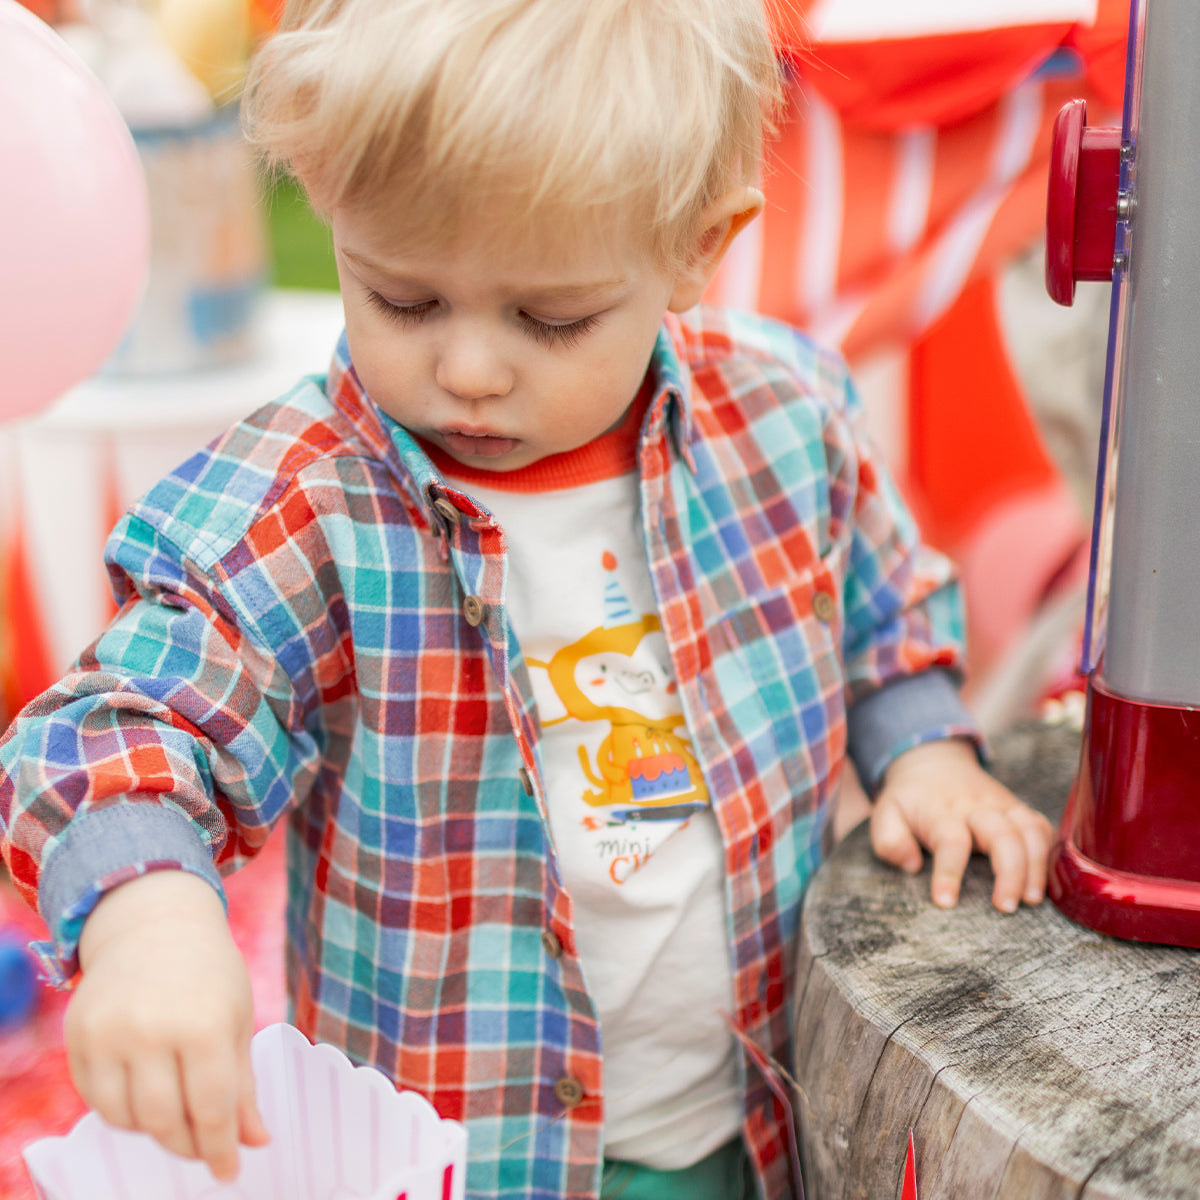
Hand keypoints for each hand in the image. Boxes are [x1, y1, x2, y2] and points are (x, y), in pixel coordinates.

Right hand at [65, 870, 269, 1181]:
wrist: (155, 925)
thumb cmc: (209, 973)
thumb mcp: (236, 1020)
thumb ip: (242, 1086)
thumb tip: (257, 1142)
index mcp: (203, 1023)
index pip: (210, 1108)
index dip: (221, 1149)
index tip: (230, 1171)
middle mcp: (151, 1030)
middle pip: (164, 1121)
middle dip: (188, 1146)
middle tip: (204, 1148)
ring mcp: (109, 1034)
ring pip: (126, 1119)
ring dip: (154, 1130)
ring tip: (177, 1113)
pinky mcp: (78, 1036)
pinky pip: (97, 1100)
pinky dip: (123, 1110)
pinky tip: (145, 1095)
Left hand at [870, 738, 1053, 912]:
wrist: (932, 761)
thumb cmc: (909, 798)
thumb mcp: (885, 813)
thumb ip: (889, 840)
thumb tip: (912, 865)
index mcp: (941, 811)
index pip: (951, 841)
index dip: (949, 873)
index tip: (945, 902)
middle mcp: (977, 807)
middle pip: (1003, 835)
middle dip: (1009, 872)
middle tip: (1005, 907)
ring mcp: (1002, 806)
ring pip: (1030, 830)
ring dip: (1036, 866)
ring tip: (1032, 901)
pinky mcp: (1018, 809)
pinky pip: (1042, 827)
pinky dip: (1049, 853)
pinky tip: (1045, 882)